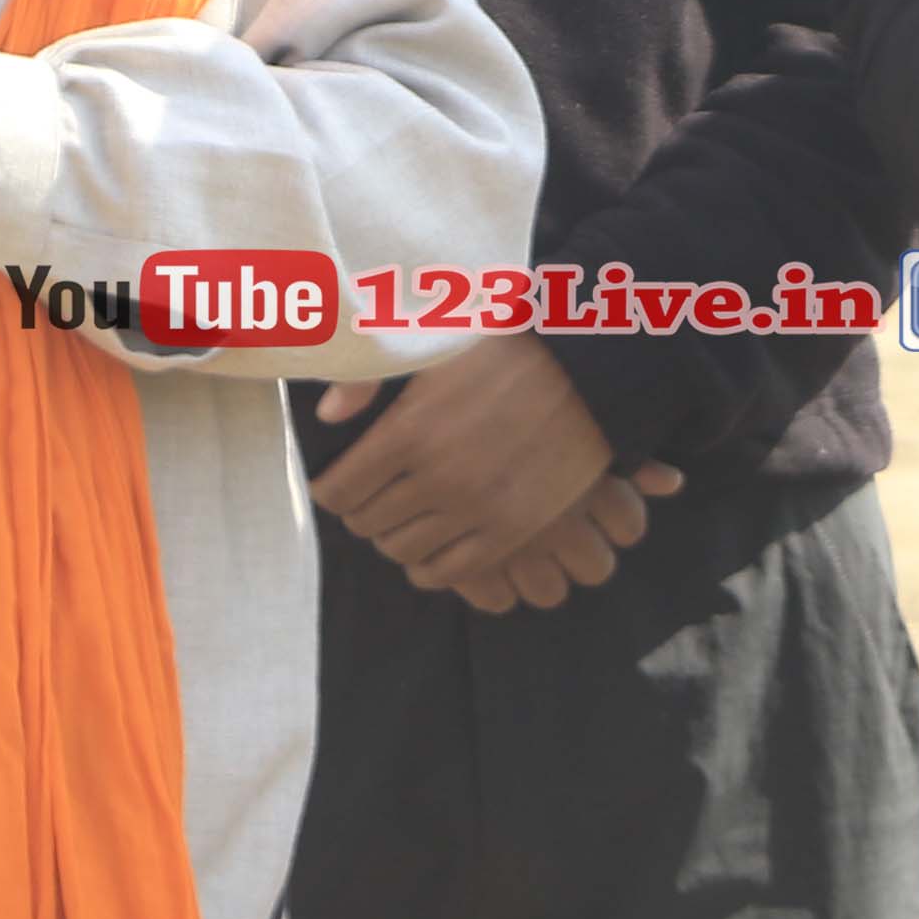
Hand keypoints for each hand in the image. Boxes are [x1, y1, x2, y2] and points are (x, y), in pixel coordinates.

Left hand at [310, 334, 679, 612]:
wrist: (589, 372)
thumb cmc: (507, 349)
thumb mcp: (431, 346)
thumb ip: (370, 377)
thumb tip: (328, 415)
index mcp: (409, 432)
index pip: (338, 491)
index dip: (331, 488)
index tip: (340, 480)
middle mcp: (437, 478)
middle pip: (367, 524)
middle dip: (361, 511)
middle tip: (371, 498)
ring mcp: (476, 509)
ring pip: (404, 550)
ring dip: (395, 537)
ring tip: (403, 519)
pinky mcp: (511, 531)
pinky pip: (450, 572)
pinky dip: (430, 567)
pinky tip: (432, 546)